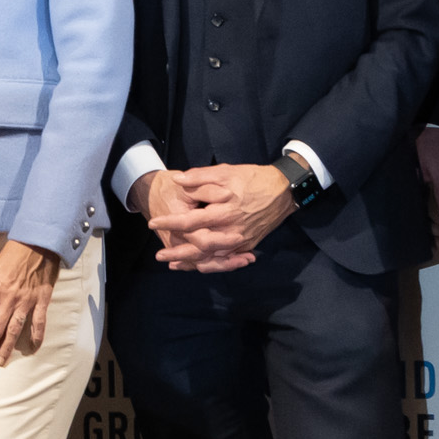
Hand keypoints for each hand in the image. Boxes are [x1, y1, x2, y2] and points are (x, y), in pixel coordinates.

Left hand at [0, 242, 62, 369]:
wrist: (37, 244)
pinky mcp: (42, 300)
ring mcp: (27, 301)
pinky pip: (39, 322)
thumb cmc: (12, 255)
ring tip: (1, 362)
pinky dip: (37, 337)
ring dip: (7, 348)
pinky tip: (33, 349)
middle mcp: (9, 300)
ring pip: (15, 330)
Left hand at [147, 163, 294, 272]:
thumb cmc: (253, 178)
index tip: (153, 222)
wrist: (284, 190)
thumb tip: (178, 180)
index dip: (170, 223)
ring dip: (192, 263)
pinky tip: (197, 266)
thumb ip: (200, 177)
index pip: (191, 221)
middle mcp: (232, 229)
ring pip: (213, 257)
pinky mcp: (248, 245)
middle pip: (200, 247)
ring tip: (173, 264)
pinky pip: (227, 260)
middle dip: (178, 252)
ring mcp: (241, 240)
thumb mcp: (226, 172)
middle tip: (159, 255)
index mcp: (224, 210)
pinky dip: (211, 265)